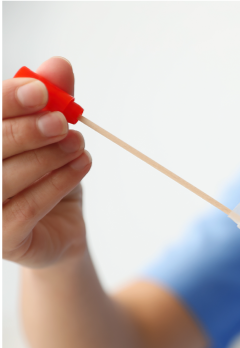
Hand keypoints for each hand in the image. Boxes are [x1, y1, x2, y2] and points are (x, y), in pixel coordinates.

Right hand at [3, 57, 91, 267]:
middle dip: (28, 130)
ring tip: (79, 145)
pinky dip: (58, 183)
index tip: (41, 92)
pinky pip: (26, 208)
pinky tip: (81, 165)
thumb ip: (52, 100)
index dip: (6, 101)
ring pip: (5, 177)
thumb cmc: (46, 174)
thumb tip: (59, 65)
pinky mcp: (1, 239)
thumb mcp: (52, 132)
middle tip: (64, 122)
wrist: (61, 225)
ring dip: (48, 157)